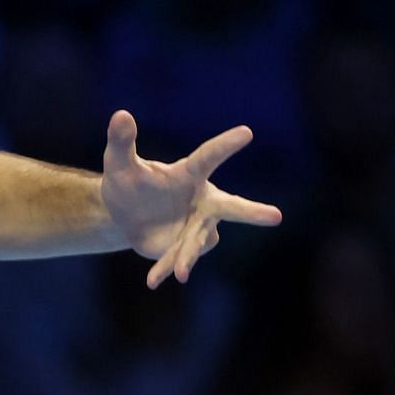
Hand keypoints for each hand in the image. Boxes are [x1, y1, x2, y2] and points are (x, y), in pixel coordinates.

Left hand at [101, 110, 283, 288]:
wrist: (123, 214)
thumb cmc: (128, 180)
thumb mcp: (119, 162)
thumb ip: (122, 140)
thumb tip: (120, 113)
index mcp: (189, 174)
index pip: (208, 157)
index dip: (225, 145)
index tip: (246, 132)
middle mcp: (201, 200)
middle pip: (230, 207)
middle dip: (251, 213)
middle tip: (276, 216)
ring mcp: (197, 226)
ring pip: (200, 241)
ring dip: (189, 255)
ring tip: (180, 272)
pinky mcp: (185, 246)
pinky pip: (179, 258)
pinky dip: (167, 268)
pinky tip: (154, 281)